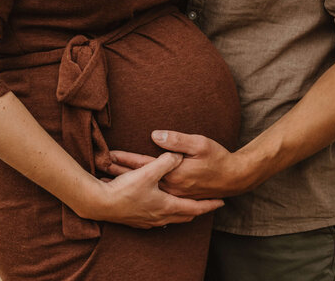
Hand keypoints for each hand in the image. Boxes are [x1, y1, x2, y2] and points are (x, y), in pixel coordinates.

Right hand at [76, 151, 223, 228]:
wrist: (101, 204)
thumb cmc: (125, 190)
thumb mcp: (147, 172)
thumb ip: (165, 162)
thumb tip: (177, 155)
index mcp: (167, 205)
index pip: (195, 208)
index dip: (209, 205)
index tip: (221, 202)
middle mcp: (161, 217)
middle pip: (185, 216)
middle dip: (197, 210)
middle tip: (208, 205)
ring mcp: (148, 221)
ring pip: (172, 219)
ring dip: (182, 212)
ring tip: (188, 207)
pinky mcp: (137, 221)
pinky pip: (159, 220)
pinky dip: (166, 214)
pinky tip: (161, 210)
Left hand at [109, 131, 258, 199]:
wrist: (234, 178)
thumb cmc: (218, 158)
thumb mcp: (199, 143)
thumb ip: (176, 140)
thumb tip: (154, 135)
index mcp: (173, 174)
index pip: (143, 164)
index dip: (125, 159)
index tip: (108, 154)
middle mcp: (171, 188)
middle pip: (141, 180)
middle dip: (120, 174)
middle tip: (101, 170)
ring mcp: (175, 196)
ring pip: (145, 191)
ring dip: (128, 185)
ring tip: (110, 180)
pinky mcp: (180, 198)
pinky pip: (155, 197)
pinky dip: (141, 194)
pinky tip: (133, 195)